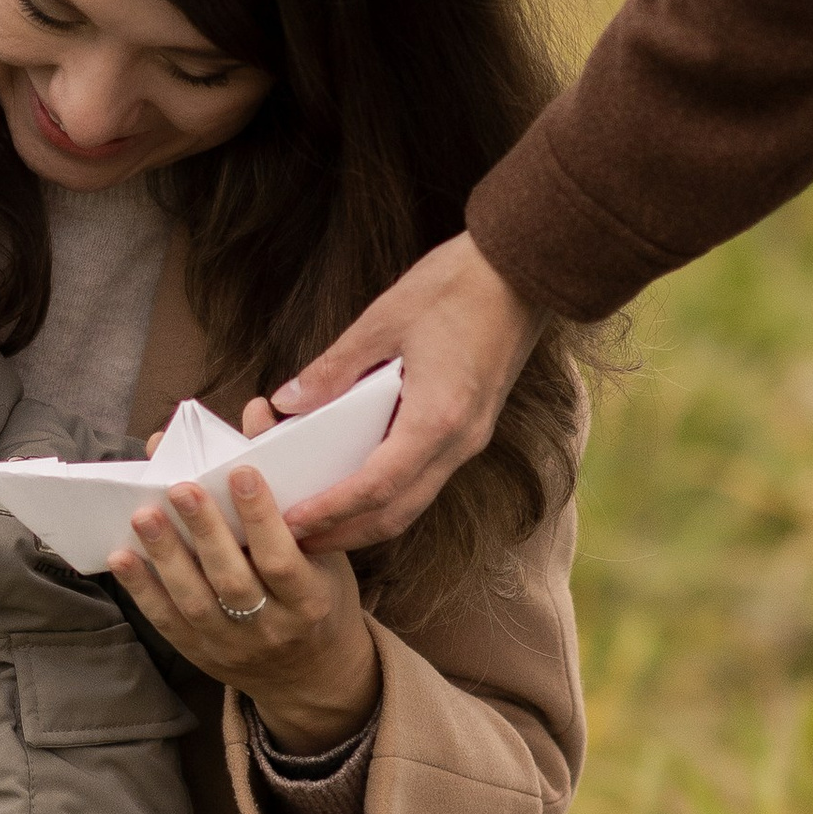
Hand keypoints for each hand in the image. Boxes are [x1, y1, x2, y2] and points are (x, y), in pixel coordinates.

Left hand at [111, 466, 378, 750]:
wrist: (312, 675)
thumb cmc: (319, 597)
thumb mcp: (323, 552)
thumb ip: (290, 489)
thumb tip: (255, 415)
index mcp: (310, 601)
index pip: (282, 559)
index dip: (261, 517)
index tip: (240, 472)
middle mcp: (273, 629)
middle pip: (233, 581)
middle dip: (205, 532)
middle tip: (180, 489)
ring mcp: (233, 646)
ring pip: (195, 602)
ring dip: (166, 557)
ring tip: (144, 516)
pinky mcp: (201, 655)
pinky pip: (167, 622)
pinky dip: (142, 590)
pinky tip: (121, 557)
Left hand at [269, 232, 541, 552]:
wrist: (525, 272)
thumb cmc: (459, 286)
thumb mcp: (384, 319)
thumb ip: (334, 367)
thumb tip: (286, 402)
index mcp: (437, 417)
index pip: (377, 486)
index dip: (332, 510)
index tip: (292, 521)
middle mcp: (459, 441)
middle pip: (397, 512)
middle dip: (346, 533)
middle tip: (297, 541)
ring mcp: (471, 439)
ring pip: (415, 502)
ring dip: (368, 520)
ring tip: (322, 523)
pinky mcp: (473, 429)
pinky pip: (427, 478)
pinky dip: (389, 494)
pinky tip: (359, 486)